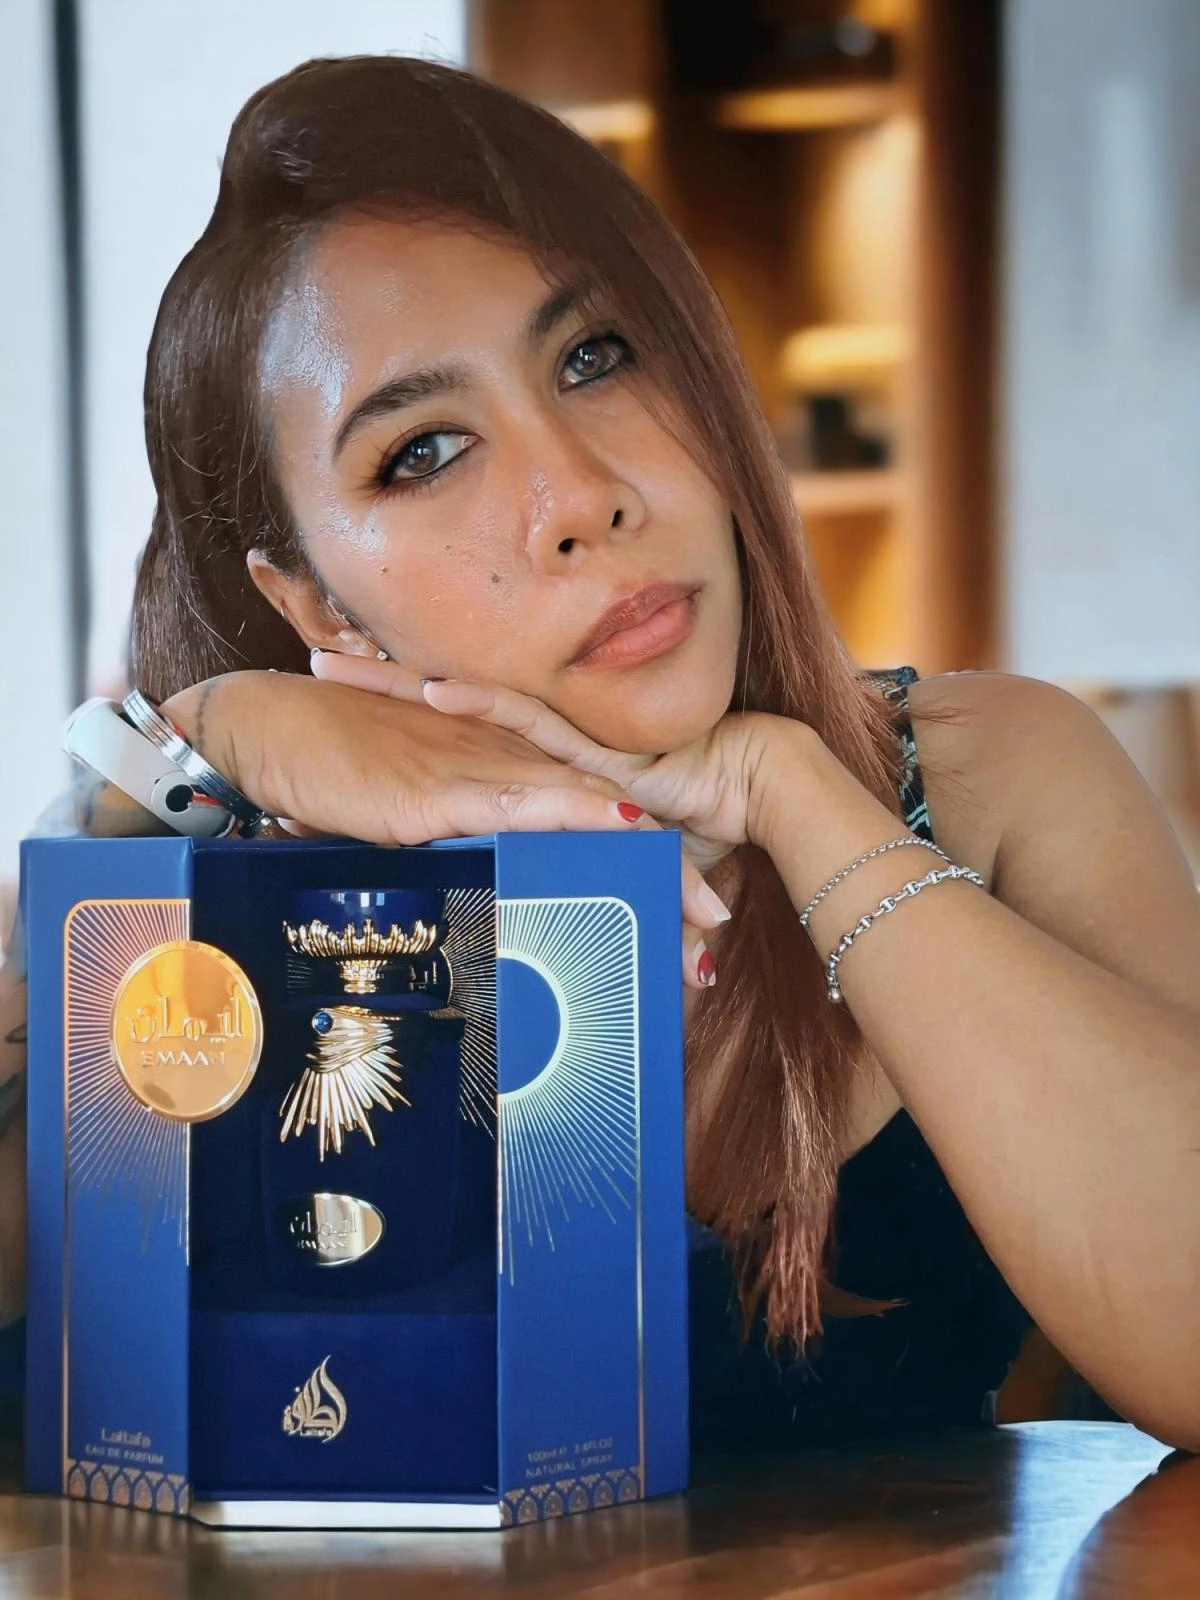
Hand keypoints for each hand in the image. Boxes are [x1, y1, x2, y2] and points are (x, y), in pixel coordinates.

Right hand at [163, 670, 728, 987]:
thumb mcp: (404, 816)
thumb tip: (476, 895)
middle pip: (609, 822)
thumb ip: (449, 846)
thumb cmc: (330, 770)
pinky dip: (578, 812)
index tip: (688, 911)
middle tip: (716, 931)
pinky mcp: (441, 791)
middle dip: (668, 877)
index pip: (590, 818)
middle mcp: (504, 766)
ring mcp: (478, 773)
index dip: (645, 860)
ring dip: (649, 864)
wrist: (266, 733)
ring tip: (700, 912)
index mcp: (501, 773)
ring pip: (587, 816)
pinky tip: (625, 819)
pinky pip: (523, 800)